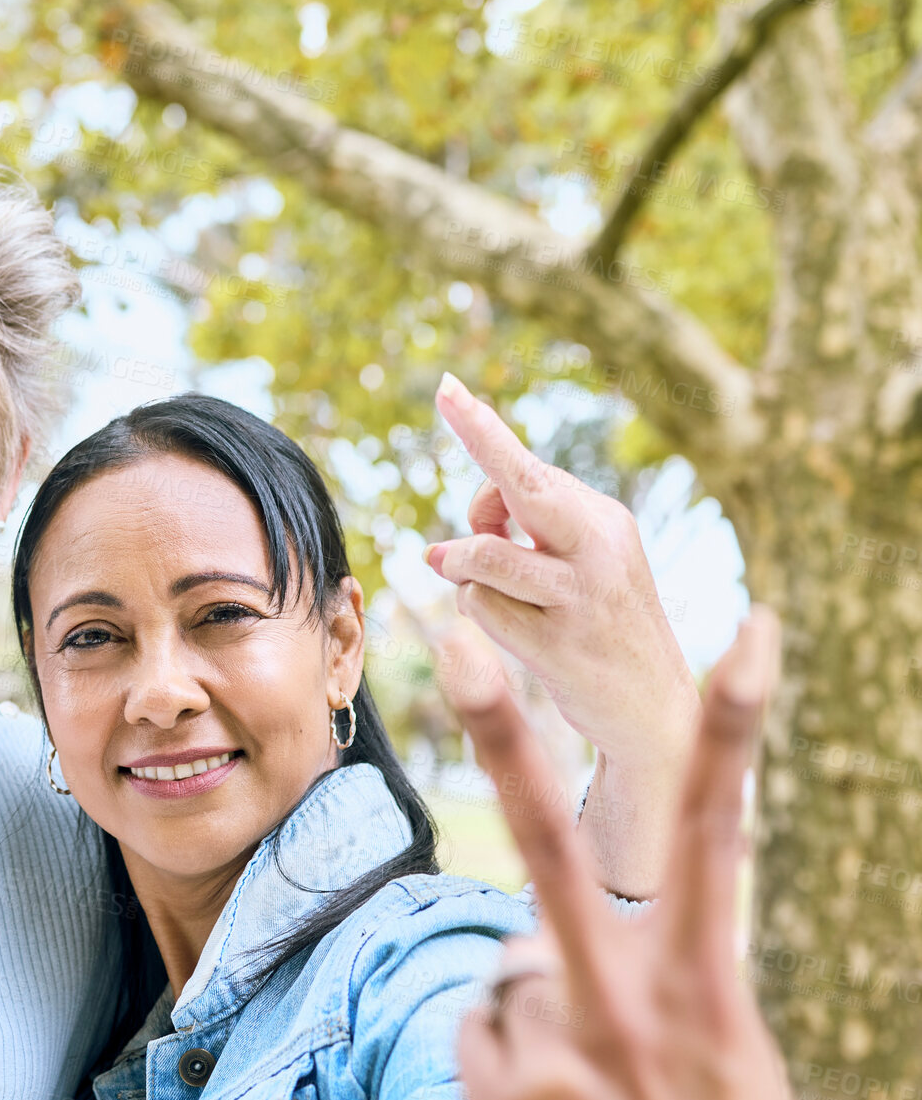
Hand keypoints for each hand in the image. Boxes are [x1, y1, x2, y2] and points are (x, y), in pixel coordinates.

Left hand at [425, 372, 699, 772]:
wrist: (655, 710)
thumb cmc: (602, 629)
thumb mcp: (577, 572)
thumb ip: (519, 544)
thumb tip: (443, 550)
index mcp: (604, 521)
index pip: (530, 469)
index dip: (483, 431)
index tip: (448, 389)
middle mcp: (598, 548)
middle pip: (522, 485)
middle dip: (482, 437)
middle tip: (447, 392)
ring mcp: (579, 596)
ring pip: (484, 555)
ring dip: (463, 567)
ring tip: (479, 583)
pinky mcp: (558, 644)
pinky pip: (481, 608)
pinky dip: (477, 611)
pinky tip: (511, 628)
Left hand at [439, 606, 790, 1099]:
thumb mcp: (719, 1052)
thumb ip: (650, 974)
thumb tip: (530, 938)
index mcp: (700, 991)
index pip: (714, 839)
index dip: (730, 735)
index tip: (747, 635)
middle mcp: (621, 1007)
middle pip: (547, 842)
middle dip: (500, 733)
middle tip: (453, 638)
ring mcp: (552, 1050)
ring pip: (512, 966)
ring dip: (542, 1006)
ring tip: (596, 1084)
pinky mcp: (500, 1090)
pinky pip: (484, 1023)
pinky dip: (511, 1051)